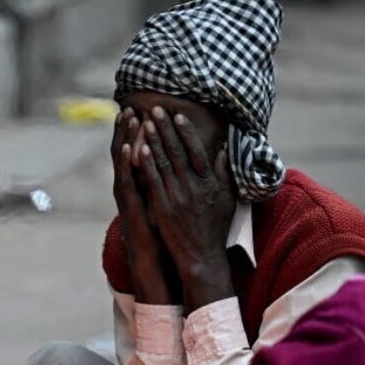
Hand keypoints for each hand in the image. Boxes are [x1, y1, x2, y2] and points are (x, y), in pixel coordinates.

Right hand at [113, 108, 177, 304]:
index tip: (146, 113)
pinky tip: (131, 145)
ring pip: (125, 160)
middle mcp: (131, 185)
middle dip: (130, 129)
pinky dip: (129, 162)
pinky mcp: (130, 203)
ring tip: (127, 118)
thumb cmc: (163, 231)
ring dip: (126, 138)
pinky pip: (129, 179)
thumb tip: (188, 166)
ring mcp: (128, 193)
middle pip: (128, 150)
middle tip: (131, 108)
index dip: (141, 132)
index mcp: (142, 183)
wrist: (150, 257)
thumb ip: (174, 183)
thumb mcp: (169, 202)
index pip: (140, 151)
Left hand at [136, 107, 235, 312]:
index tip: (178, 115)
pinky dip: (145, 163)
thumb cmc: (214, 228)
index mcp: (209, 182)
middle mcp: (194, 186)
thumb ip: (223, 173)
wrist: (202, 256)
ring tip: (145, 121)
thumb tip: (222, 149)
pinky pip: (152, 180)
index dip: (186, 131)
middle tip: (156, 108)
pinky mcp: (163, 206)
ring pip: (163, 162)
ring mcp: (177, 195)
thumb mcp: (227, 199)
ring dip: (153, 140)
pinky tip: (136, 149)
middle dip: (166, 128)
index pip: (197, 150)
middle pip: (178, 150)